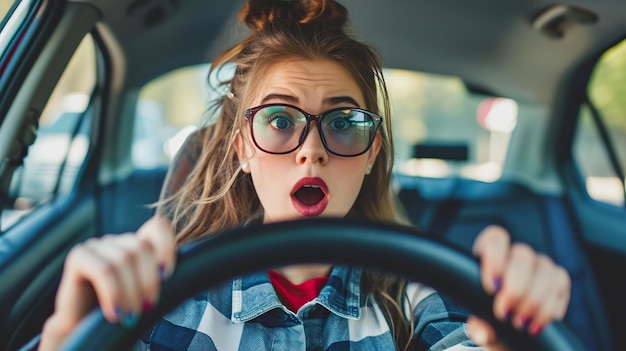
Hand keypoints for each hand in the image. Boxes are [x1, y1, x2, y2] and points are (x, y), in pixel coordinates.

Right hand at [39, 216, 175, 350]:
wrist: (82, 333)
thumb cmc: (119, 313)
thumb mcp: (145, 293)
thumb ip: (161, 277)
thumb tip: (192, 271)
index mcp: (136, 246)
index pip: (158, 226)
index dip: (166, 246)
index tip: (167, 276)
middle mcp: (117, 242)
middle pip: (141, 247)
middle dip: (148, 281)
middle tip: (147, 308)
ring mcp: (96, 246)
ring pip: (123, 260)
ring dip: (131, 293)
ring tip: (131, 317)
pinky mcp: (78, 257)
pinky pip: (103, 270)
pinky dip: (114, 293)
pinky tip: (115, 314)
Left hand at [466, 225, 570, 349]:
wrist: (511, 338)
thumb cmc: (491, 323)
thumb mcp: (481, 325)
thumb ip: (479, 327)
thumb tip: (481, 330)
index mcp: (489, 255)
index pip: (496, 239)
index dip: (495, 259)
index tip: (492, 287)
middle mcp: (515, 256)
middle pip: (523, 254)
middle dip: (516, 288)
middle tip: (505, 313)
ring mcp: (539, 265)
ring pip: (545, 269)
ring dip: (535, 300)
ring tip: (520, 322)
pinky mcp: (558, 279)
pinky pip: (561, 283)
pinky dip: (550, 307)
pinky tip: (538, 322)